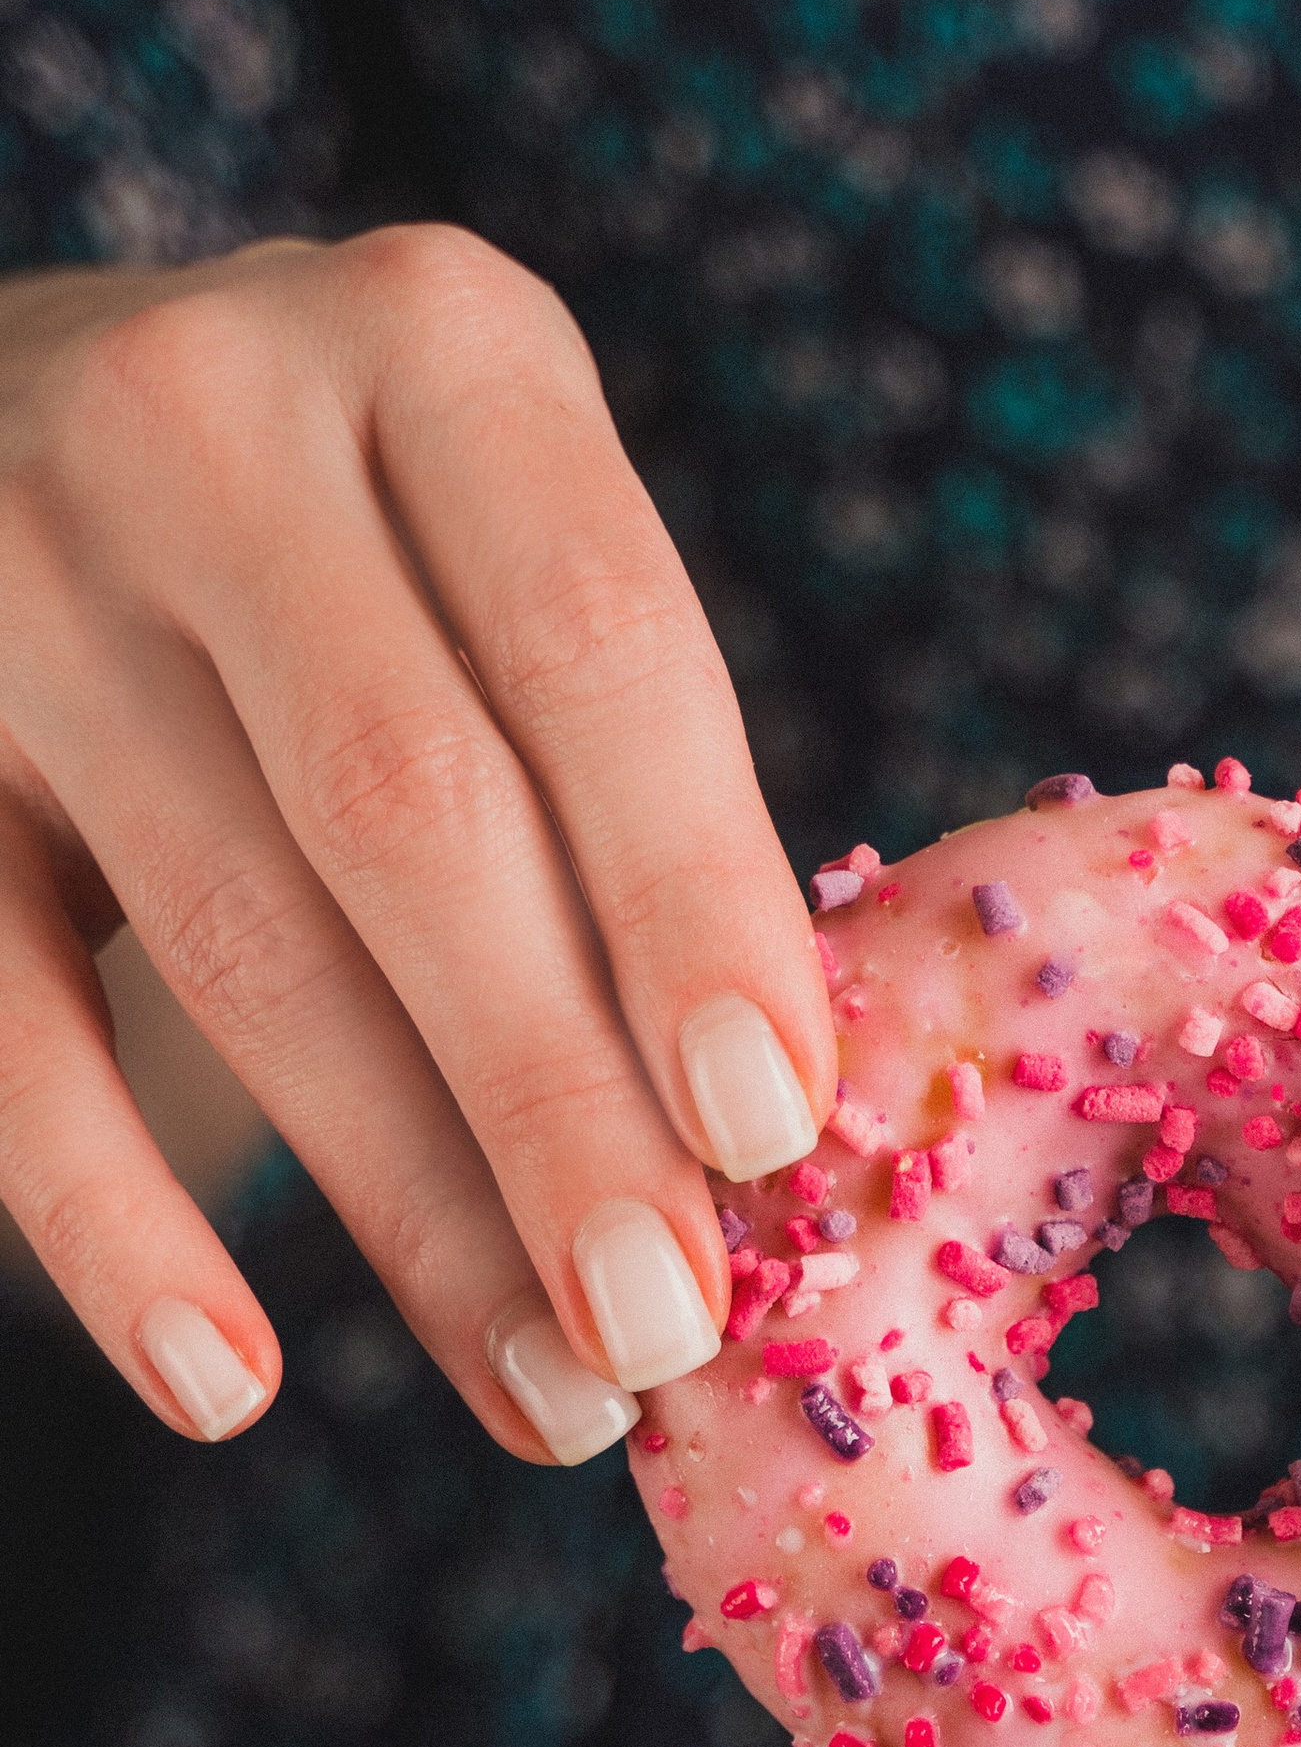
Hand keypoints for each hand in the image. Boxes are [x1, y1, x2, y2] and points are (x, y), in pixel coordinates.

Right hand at [0, 232, 834, 1454]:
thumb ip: (625, 776)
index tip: (777, 1132)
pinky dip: (111, 1219)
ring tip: (548, 1400)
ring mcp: (11, 569)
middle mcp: (207, 415)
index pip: (598, 645)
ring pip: (238, 941)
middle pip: (415, 815)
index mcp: (442, 346)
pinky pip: (1, 1016)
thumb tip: (771, 1150)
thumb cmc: (366, 551)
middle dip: (559, 1103)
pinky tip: (225, 1384)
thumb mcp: (503, 556)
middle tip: (671, 1329)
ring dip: (408, 1208)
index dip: (692, 899)